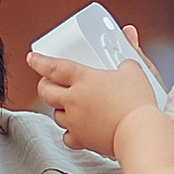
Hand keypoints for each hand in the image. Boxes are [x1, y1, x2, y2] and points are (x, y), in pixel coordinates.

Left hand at [31, 32, 160, 160]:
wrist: (141, 134)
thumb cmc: (137, 102)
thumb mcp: (136, 70)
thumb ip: (130, 49)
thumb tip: (129, 33)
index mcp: (83, 80)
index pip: (54, 67)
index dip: (40, 61)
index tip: (32, 58)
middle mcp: (74, 101)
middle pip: (46, 92)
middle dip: (45, 85)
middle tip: (49, 81)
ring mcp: (76, 122)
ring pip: (55, 114)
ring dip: (59, 108)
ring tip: (69, 103)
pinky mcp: (84, 141)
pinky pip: (68, 137)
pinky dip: (71, 132)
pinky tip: (78, 128)